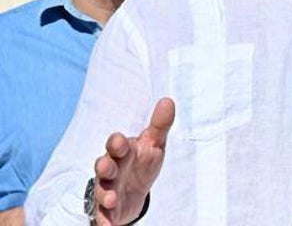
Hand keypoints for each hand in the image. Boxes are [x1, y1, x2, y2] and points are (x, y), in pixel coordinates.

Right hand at [92, 98, 173, 225]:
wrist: (136, 189)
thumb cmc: (142, 161)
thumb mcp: (154, 144)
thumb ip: (160, 125)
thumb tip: (167, 100)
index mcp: (122, 152)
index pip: (115, 143)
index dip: (116, 142)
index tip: (120, 141)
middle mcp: (110, 170)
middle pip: (103, 166)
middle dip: (103, 166)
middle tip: (106, 167)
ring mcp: (106, 190)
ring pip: (101, 191)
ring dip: (104, 194)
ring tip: (110, 199)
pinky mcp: (106, 210)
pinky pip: (102, 216)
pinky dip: (103, 221)